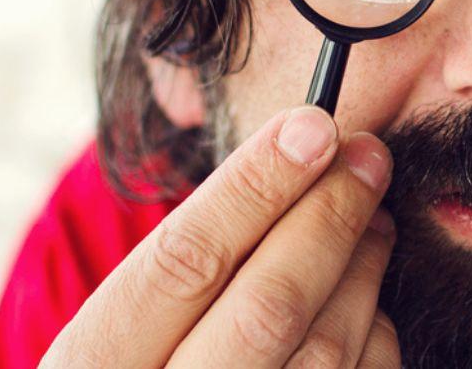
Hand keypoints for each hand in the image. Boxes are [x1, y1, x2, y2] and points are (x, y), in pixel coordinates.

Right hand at [41, 106, 400, 367]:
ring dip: (362, 267)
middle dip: (329, 217)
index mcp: (96, 367)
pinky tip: (366, 300)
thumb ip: (186, 267)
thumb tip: (292, 160)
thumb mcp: (121, 331)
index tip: (313, 126)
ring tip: (375, 216)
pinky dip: (374, 334)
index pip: (183, 262)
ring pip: (326, 350)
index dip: (255, 187)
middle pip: (269, 307)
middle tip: (368, 156)